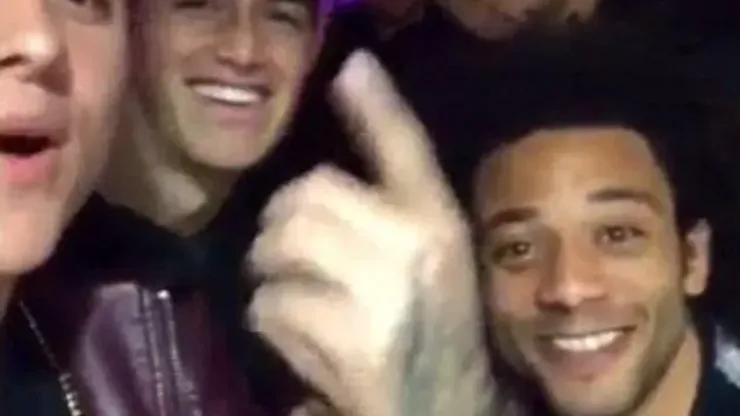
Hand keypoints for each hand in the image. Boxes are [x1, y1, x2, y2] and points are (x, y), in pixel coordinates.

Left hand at [248, 51, 495, 415]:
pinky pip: (269, 307)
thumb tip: (356, 86)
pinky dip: (272, 322)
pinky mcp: (349, 344)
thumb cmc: (430, 321)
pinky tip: (303, 338)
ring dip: (271, 275)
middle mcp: (415, 249)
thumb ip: (393, 182)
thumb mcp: (427, 250)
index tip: (349, 70)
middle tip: (295, 256)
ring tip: (301, 297)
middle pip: (304, 198)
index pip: (404, 147)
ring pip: (278, 248)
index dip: (376, 105)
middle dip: (281, 228)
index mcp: (438, 222)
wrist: (442, 405)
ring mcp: (381, 297)